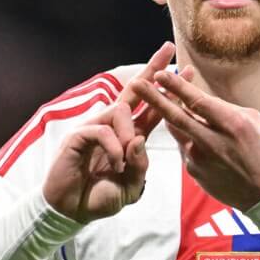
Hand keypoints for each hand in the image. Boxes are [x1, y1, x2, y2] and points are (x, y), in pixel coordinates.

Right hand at [43, 44, 173, 222]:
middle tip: (168, 49)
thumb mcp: (131, 185)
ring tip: (125, 158)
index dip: (168, 91)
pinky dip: (113, 147)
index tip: (187, 72)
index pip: (152, 108)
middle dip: (153, 69)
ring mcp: (94, 127)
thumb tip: (139, 139)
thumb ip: (140, 164)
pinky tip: (115, 164)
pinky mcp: (78, 135)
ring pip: (119, 111)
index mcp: (128, 136)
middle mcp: (113, 126)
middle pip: (134, 91)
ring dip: (129, 133)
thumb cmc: (100, 197)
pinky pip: (102, 131)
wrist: (73, 211)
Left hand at [130, 65, 259, 208]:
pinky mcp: (193, 171)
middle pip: (176, 116)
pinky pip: (184, 147)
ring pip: (177, 130)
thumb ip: (225, 109)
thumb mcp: (253, 122)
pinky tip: (195, 136)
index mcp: (232, 124)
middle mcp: (212, 142)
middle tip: (136, 83)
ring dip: (167, 115)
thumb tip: (202, 100)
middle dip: (153, 98)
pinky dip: (186, 137)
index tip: (160, 74)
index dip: (176, 87)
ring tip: (156, 102)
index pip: (197, 101)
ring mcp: (200, 159)